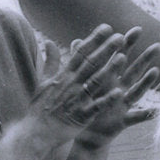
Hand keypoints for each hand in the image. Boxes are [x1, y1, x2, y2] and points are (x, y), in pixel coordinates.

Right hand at [29, 25, 127, 144]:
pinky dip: (107, 99)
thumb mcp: (43, 81)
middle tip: (120, 37)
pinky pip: (96, 107)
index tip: (107, 28)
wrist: (36, 132)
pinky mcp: (82, 117)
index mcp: (63, 76)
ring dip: (109, 70)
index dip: (94, 40)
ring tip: (123, 58)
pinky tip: (119, 92)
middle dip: (105, 50)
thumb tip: (49, 42)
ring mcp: (77, 100)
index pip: (80, 53)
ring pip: (95, 82)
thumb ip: (50, 61)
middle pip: (90, 64)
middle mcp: (71, 85)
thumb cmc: (40, 107)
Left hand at [70, 26, 159, 153]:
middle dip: (145, 58)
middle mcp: (119, 89)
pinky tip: (156, 110)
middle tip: (158, 46)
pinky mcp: (123, 120)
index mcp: (109, 78)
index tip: (137, 29)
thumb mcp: (84, 81)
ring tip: (155, 71)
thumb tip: (76, 40)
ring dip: (146, 82)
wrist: (86, 132)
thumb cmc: (87, 104)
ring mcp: (123, 104)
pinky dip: (145, 114)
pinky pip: (135, 117)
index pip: (119, 57)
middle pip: (133, 71)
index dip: (127, 44)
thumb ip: (82, 61)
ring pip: (136, 91)